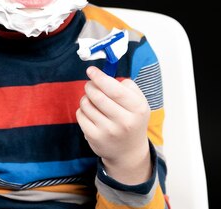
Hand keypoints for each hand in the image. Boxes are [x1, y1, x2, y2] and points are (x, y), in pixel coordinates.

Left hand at [76, 66, 151, 183]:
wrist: (129, 151)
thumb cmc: (132, 119)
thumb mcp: (139, 103)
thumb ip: (128, 86)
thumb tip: (105, 76)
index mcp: (137, 109)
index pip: (115, 89)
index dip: (100, 77)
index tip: (90, 70)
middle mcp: (124, 121)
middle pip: (98, 95)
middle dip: (90, 86)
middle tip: (90, 84)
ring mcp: (108, 131)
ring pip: (86, 104)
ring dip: (86, 98)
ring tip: (92, 100)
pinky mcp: (95, 138)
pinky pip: (81, 115)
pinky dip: (82, 110)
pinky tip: (91, 113)